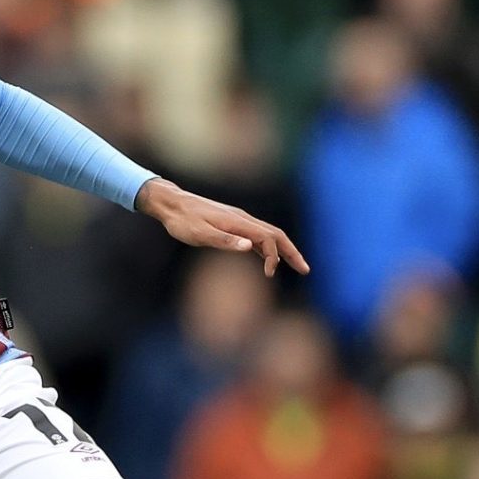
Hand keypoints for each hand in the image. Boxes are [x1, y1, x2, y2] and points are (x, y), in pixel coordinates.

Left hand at [135, 178, 309, 276]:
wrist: (171, 203)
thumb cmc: (182, 221)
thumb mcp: (199, 234)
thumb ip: (223, 240)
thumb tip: (249, 246)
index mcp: (237, 222)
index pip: (267, 238)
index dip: (273, 256)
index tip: (269, 274)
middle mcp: (242, 219)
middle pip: (276, 234)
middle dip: (292, 252)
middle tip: (306, 270)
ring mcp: (238, 220)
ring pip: (268, 234)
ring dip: (282, 250)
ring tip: (295, 265)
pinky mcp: (231, 223)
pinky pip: (256, 235)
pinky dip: (267, 247)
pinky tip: (267, 259)